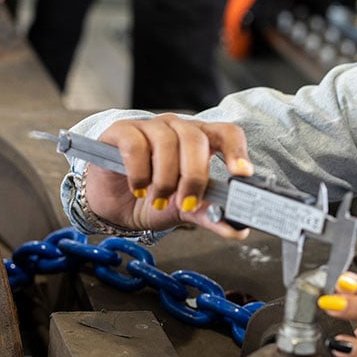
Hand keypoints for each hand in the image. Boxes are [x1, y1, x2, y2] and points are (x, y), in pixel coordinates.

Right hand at [83, 114, 254, 238]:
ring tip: (157, 199)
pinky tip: (138, 188)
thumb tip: (238, 229)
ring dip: (164, 179)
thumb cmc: (152, 199)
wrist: (114, 206)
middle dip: (194, 176)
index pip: (227, 133)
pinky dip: (139, 172)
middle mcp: (178, 128)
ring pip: (166, 142)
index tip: (242, 174)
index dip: (237, 151)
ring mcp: (150, 126)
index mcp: (202, 141)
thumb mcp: (185, 210)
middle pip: (195, 139)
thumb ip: (211, 215)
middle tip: (186, 203)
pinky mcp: (123, 131)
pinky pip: (136, 145)